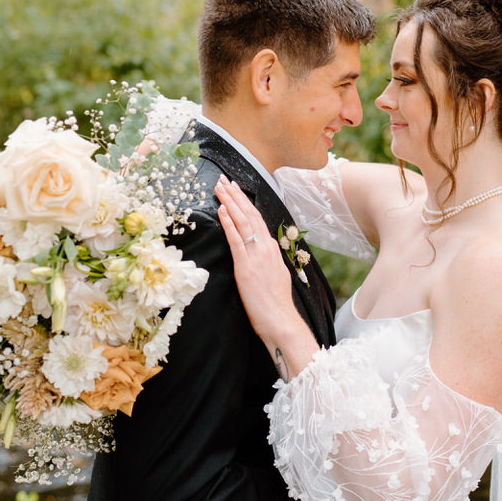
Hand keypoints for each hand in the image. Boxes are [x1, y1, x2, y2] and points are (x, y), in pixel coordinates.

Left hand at [215, 176, 317, 376]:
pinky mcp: (246, 266)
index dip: (245, 202)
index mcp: (272, 249)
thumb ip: (266, 260)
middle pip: (250, 215)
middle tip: (224, 179)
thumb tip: (259, 251)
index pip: (257, 219)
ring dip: (230, 203)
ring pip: (243, 222)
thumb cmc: (276, 304)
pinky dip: (228, 223)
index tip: (235, 188)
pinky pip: (236, 240)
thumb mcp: (274, 275)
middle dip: (236, 195)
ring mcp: (256, 256)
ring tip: (220, 188)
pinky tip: (221, 211)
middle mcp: (266, 248)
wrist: (281, 320)